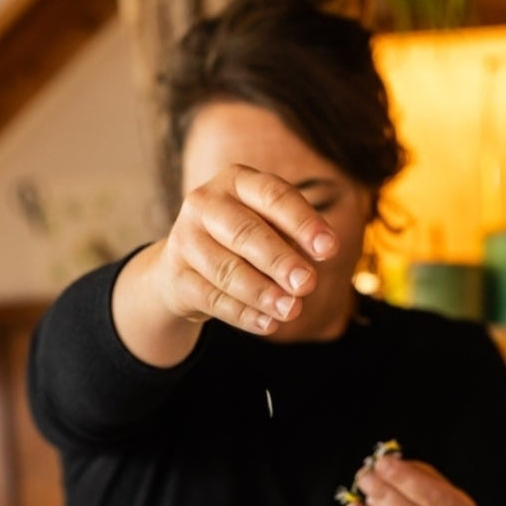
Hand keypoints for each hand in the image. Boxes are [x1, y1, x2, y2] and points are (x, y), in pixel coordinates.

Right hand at [154, 165, 338, 335]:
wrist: (181, 269)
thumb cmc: (239, 243)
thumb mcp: (267, 228)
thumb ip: (291, 239)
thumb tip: (318, 259)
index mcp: (237, 180)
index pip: (273, 195)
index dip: (303, 222)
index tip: (330, 249)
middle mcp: (206, 202)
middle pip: (246, 232)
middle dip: (280, 260)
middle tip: (308, 284)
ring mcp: (185, 238)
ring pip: (227, 269)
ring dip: (262, 292)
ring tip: (292, 310)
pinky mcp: (175, 276)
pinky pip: (211, 298)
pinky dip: (242, 314)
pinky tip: (268, 324)